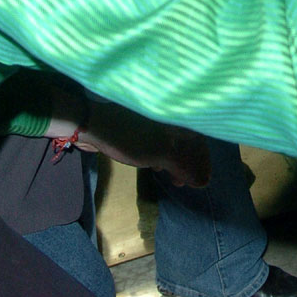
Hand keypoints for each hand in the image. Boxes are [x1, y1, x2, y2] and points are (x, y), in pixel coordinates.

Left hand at [73, 101, 210, 187]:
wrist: (92, 124)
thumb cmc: (129, 136)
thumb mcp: (160, 153)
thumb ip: (184, 165)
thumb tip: (203, 181)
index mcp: (176, 115)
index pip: (200, 136)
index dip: (204, 159)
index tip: (202, 180)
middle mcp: (167, 113)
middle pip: (187, 139)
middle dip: (189, 163)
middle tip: (186, 183)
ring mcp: (153, 118)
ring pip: (172, 140)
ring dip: (175, 160)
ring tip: (173, 179)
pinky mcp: (139, 124)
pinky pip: (158, 140)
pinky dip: (162, 154)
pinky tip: (156, 166)